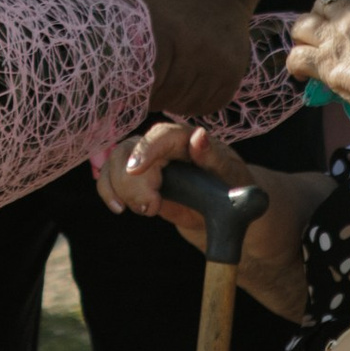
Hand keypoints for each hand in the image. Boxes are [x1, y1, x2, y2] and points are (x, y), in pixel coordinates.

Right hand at [100, 119, 310, 313]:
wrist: (234, 216)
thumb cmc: (240, 192)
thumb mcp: (235, 178)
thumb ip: (215, 159)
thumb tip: (198, 136)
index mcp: (189, 141)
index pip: (161, 134)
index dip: (146, 150)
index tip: (137, 170)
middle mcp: (165, 147)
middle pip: (131, 148)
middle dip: (132, 179)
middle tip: (152, 207)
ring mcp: (150, 164)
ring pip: (116, 161)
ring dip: (117, 185)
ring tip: (144, 210)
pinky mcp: (140, 182)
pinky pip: (112, 177)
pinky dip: (108, 190)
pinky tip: (119, 208)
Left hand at [134, 0, 257, 121]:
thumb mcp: (141, 12)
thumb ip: (123, 46)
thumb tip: (101, 85)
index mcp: (164, 31)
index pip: (141, 82)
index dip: (131, 89)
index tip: (125, 86)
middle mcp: (196, 48)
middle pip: (163, 97)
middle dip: (152, 94)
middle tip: (150, 78)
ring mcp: (219, 63)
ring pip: (184, 105)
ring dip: (174, 98)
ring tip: (173, 72)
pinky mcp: (234, 74)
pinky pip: (207, 106)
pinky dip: (195, 99)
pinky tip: (193, 76)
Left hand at [287, 0, 349, 123]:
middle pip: (324, 6)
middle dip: (321, 18)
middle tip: (323, 36)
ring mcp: (334, 38)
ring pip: (302, 25)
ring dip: (302, 36)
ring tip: (306, 49)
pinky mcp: (323, 63)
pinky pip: (296, 56)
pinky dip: (295, 65)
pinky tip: (301, 74)